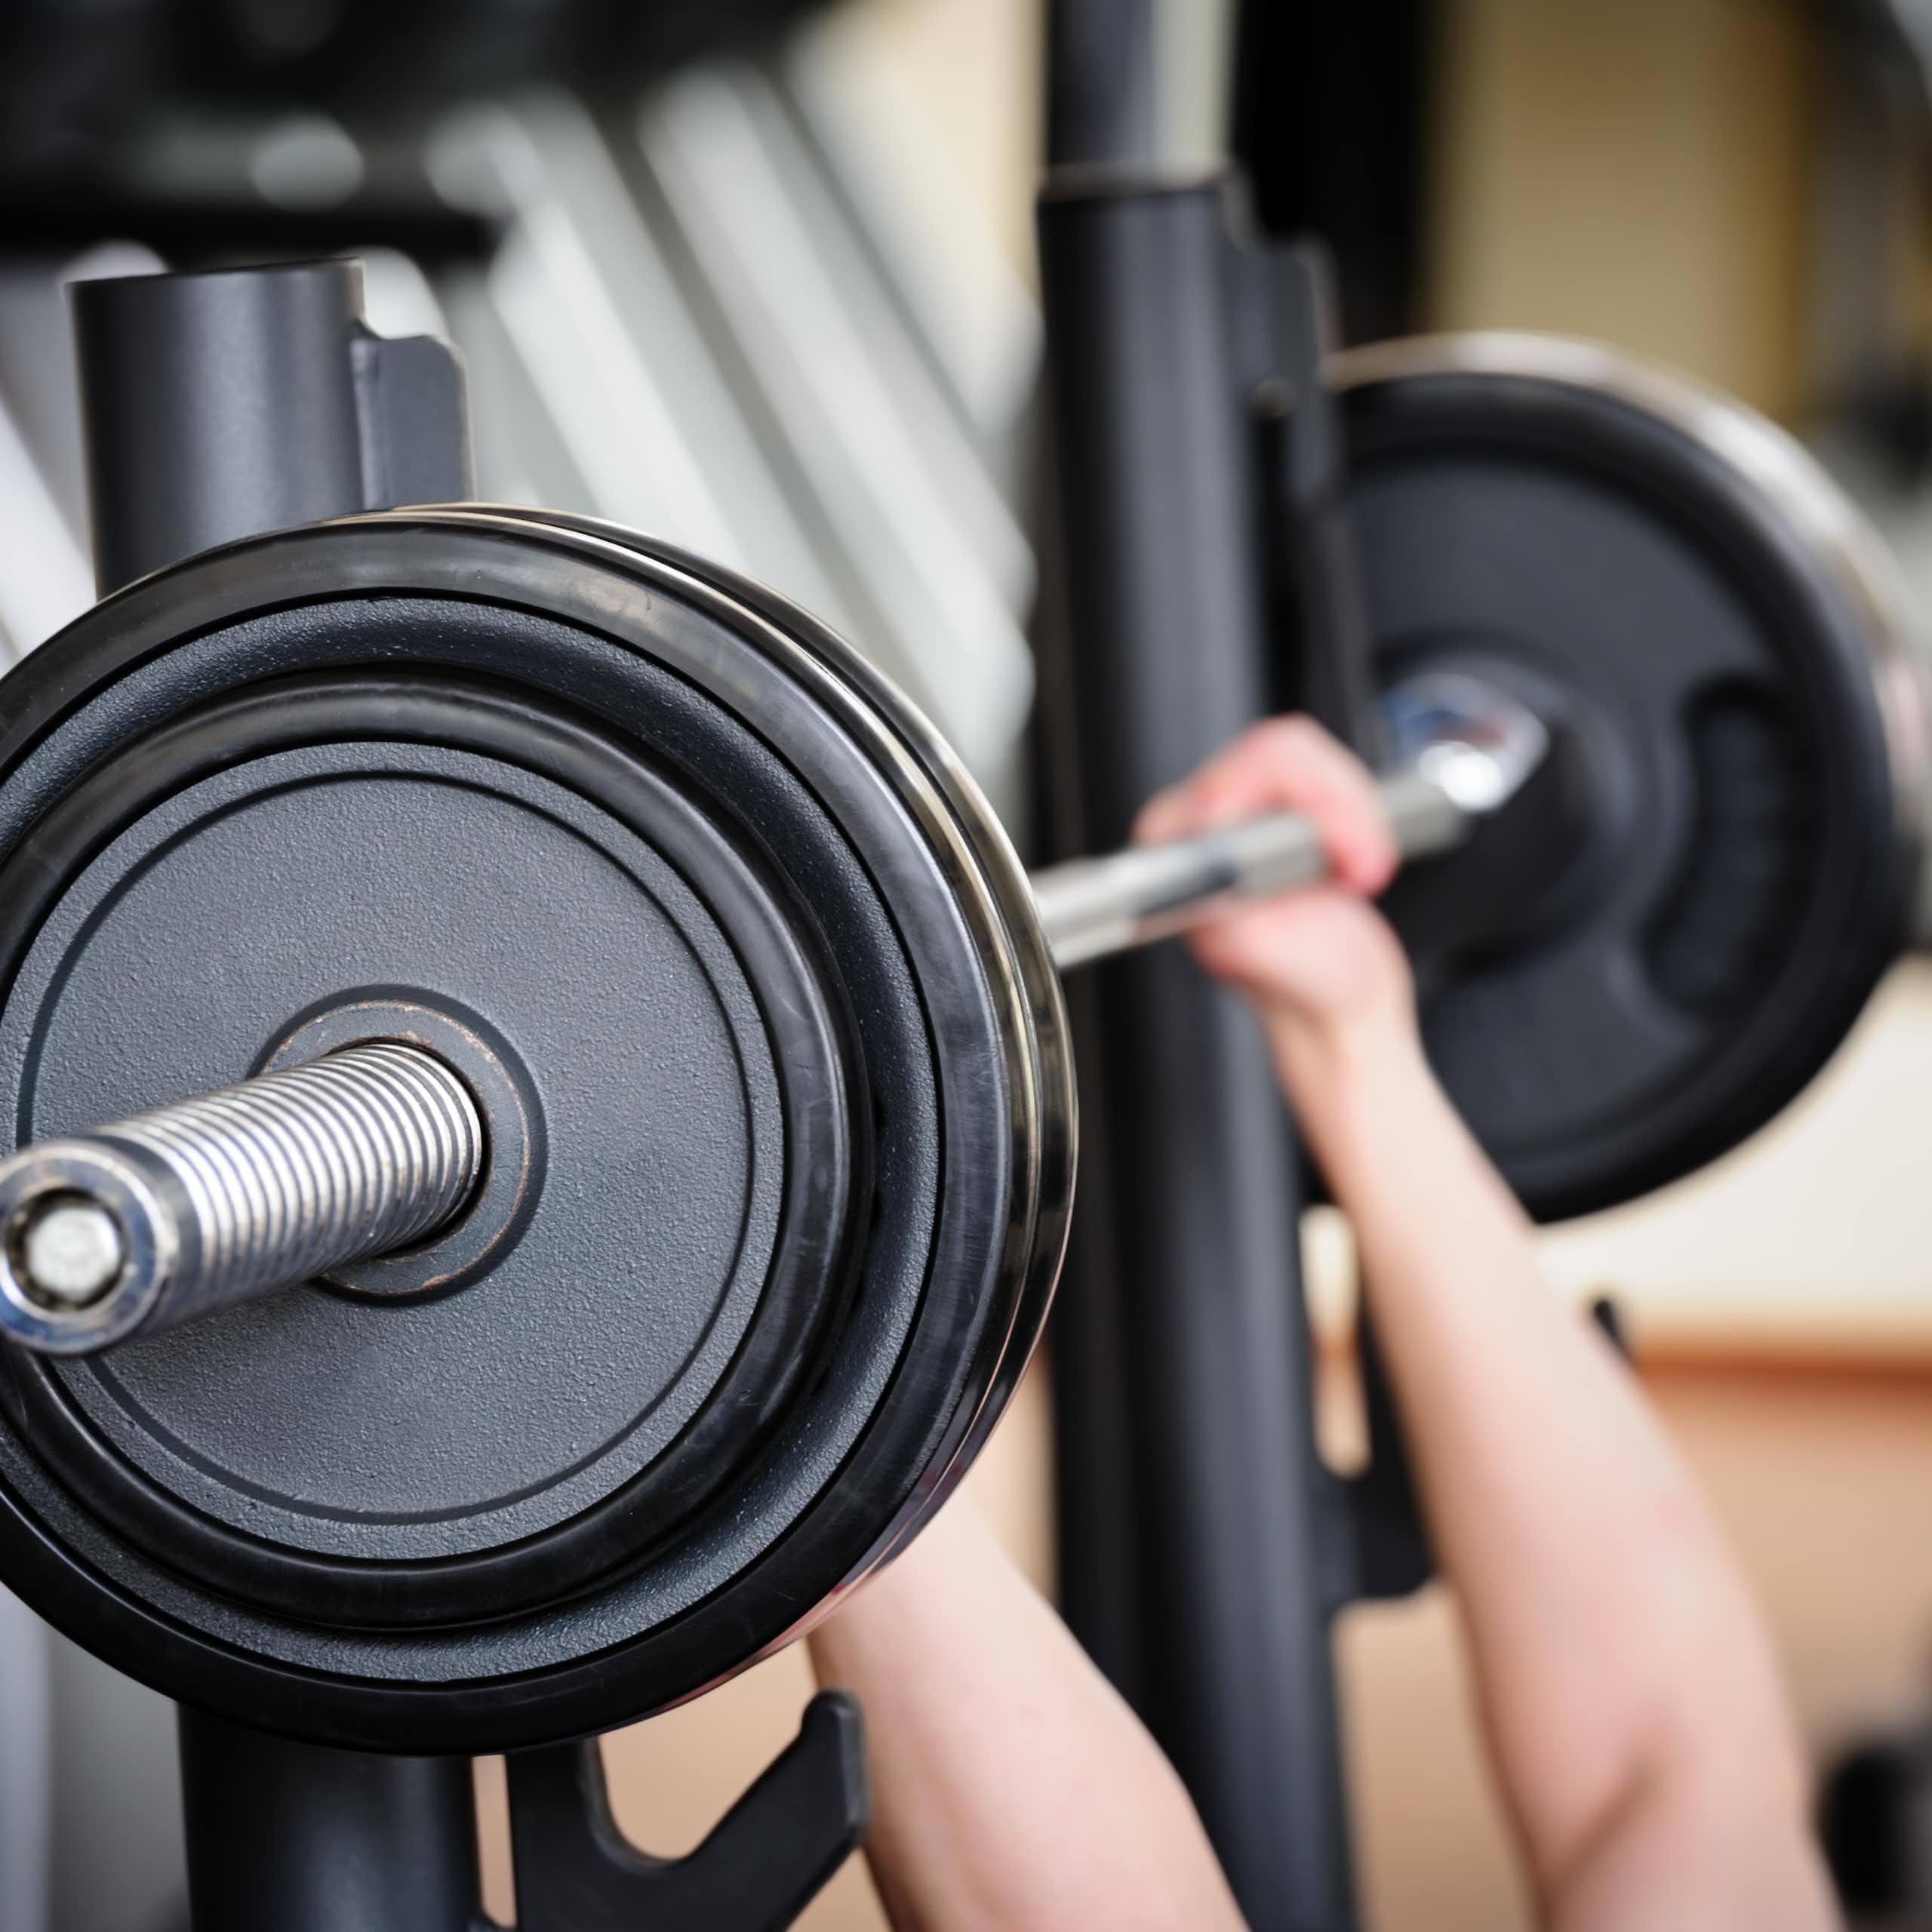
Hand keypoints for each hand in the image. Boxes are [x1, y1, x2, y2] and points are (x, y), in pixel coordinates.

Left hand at [1133, 716, 1416, 1058]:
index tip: (1337, 863)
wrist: (1341, 1009)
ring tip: (1354, 872)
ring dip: (1352, 813)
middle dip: (1338, 811)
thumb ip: (1234, 907)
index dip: (1311, 809)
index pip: (1238, 774)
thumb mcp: (1269, 955)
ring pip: (1306, 753)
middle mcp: (1188, 829)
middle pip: (1277, 753)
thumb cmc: (1307, 991)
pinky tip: (1348, 859)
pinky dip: (1355, 811)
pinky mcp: (1267, 805)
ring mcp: (1228, 813)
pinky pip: (1322, 766)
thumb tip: (1217, 854)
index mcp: (1171, 856)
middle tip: (1356, 871)